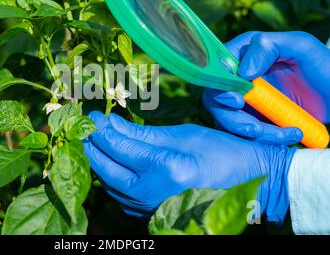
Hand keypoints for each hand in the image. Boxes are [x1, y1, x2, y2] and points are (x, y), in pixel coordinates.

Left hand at [84, 111, 295, 221]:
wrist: (248, 185)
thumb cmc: (221, 153)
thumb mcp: (182, 135)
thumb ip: (143, 134)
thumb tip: (111, 123)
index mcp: (164, 168)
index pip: (119, 147)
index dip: (101, 130)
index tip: (91, 116)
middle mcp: (152, 193)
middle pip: (106, 169)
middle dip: (91, 146)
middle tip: (84, 129)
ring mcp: (151, 209)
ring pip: (110, 185)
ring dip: (99, 162)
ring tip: (94, 142)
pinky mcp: (152, 215)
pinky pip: (122, 197)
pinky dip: (112, 179)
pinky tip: (111, 163)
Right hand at [203, 31, 329, 144]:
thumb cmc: (326, 68)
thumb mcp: (302, 48)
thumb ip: (269, 47)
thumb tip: (242, 72)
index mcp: (246, 52)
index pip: (217, 68)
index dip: (220, 86)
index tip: (238, 101)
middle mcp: (240, 75)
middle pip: (216, 98)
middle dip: (232, 117)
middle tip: (254, 128)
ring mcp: (246, 97)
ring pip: (228, 118)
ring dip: (250, 131)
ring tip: (281, 135)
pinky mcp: (253, 116)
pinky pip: (244, 131)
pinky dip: (263, 138)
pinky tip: (287, 135)